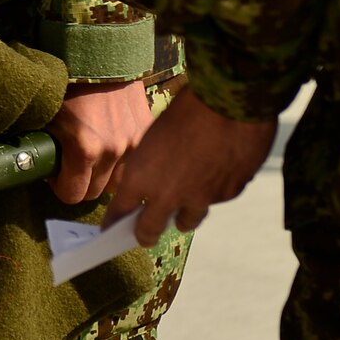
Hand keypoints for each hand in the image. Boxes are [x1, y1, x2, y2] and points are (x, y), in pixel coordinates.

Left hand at [45, 79, 153, 202]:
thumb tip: (33, 168)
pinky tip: (111, 144)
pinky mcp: (148, 133)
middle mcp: (114, 151)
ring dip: (105, 175)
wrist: (99, 51)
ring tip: (92, 156)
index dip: (60, 187)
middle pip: (97, 192)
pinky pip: (136, 162)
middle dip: (80, 183)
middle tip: (71, 164)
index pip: (73, 195)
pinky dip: (123, 160)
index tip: (55, 174)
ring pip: (119, 181)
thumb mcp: (44, 115)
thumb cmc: (65, 81)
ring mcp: (135, 143)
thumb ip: (42, 147)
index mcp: (84, 149)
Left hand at [111, 86, 276, 244]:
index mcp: (141, 177)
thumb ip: (147, 163)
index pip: (120, 211)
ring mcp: (200, 199)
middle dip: (144, 235)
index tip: (110, 230)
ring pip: (186, 221)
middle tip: (142, 237)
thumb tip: (147, 178)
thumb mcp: (152, 135)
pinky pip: (215, 199)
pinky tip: (213, 174)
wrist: (229, 103)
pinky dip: (211, 191)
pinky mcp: (227, 194)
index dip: (114, 222)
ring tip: (179, 212)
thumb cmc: (184, 109)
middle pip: (149, 230)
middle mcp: (168, 195)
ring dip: (181, 217)